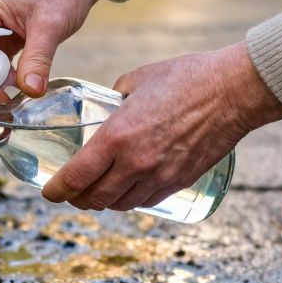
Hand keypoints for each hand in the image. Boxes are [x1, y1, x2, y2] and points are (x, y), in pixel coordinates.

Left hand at [41, 42, 281, 210]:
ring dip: (105, 202)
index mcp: (117, 137)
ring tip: (98, 192)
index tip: (49, 193)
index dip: (57, 191)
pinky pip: (147, 200)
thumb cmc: (186, 78)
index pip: (77, 177)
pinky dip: (132, 199)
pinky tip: (129, 189)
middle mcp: (135, 163)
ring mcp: (159, 175)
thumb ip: (116, 96)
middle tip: (71, 194)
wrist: (232, 91)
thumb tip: (110, 103)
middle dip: (78, 200)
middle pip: (95, 199)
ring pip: (121, 204)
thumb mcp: (137, 80)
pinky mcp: (180, 181)